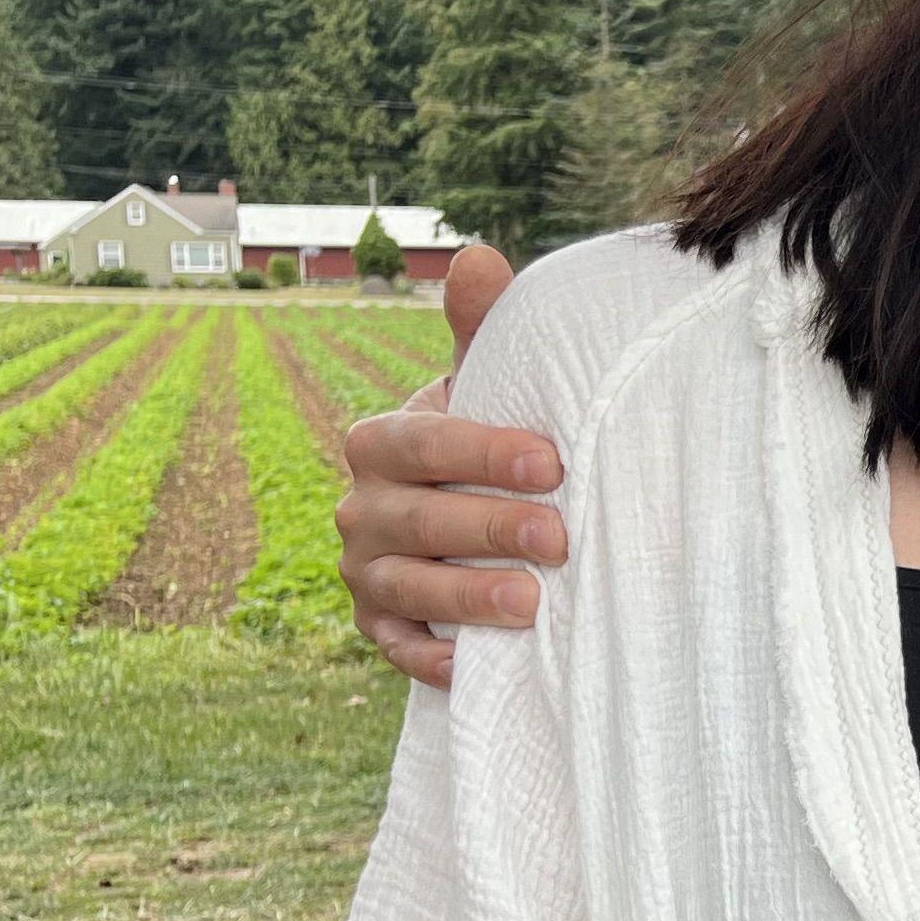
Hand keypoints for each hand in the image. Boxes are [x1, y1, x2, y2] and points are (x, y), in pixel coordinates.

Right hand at [337, 239, 558, 681]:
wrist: (471, 519)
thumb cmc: (487, 443)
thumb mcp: (485, 385)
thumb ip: (482, 329)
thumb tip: (479, 255)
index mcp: (382, 441)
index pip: (420, 443)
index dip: (480, 451)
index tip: (551, 462)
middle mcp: (362, 506)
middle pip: (413, 518)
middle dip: (485, 526)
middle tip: (558, 536)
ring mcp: (366, 570)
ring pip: (402, 585)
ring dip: (463, 597)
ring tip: (530, 603)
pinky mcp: (379, 625)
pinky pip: (394, 646)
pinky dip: (429, 657)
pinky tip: (472, 665)